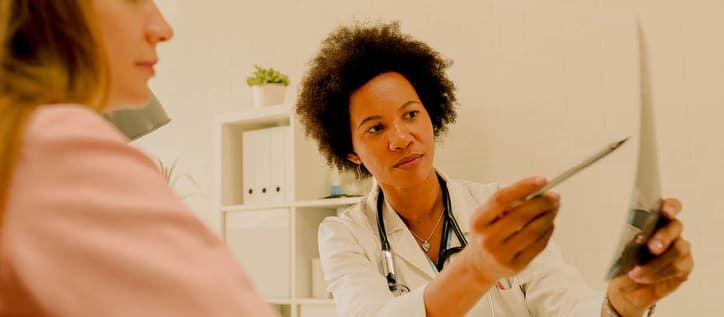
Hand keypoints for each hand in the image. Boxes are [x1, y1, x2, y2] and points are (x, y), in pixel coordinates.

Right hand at [463, 176, 559, 284]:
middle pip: (521, 215)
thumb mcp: (487, 216)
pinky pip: (538, 246)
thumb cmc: (487, 234)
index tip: (542, 180)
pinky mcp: (516, 265)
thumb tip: (540, 191)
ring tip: (554, 209)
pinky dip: (548, 232)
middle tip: (554, 196)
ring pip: (533, 231)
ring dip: (549, 216)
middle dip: (542, 203)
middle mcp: (487, 239)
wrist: (479, 265)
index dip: (523, 187)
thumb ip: (508, 203)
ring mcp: (501, 254)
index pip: (501, 199)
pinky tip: (549, 224)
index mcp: (478, 221)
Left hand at [607, 198, 693, 315]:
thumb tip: (636, 237)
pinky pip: (678, 267)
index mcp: (654, 220)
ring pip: (678, 249)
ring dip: (656, 262)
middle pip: (676, 227)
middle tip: (652, 248)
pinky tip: (642, 277)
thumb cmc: (624, 262)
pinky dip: (658, 273)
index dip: (670, 206)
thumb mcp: (620, 249)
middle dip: (664, 236)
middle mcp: (670, 231)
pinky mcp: (684, 267)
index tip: (666, 210)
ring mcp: (679, 248)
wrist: (626, 287)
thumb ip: (631, 240)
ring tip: (636, 271)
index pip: (669, 207)